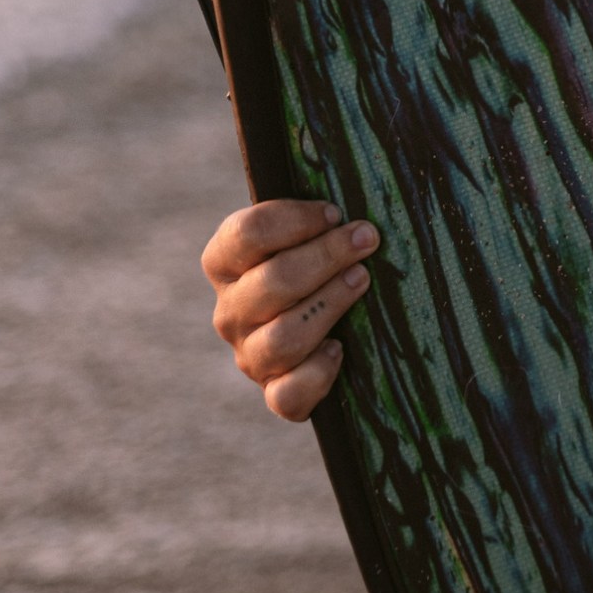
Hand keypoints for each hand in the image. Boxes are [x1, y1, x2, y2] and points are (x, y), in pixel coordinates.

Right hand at [202, 199, 379, 421]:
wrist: (324, 324)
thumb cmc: (318, 258)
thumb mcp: (307, 228)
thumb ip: (317, 211)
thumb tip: (349, 196)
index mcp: (226, 261)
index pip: (245, 234)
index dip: (295, 220)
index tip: (335, 211)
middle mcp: (230, 310)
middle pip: (272, 282)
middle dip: (326, 257)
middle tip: (367, 239)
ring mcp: (249, 355)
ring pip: (283, 338)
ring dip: (330, 304)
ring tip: (362, 281)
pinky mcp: (273, 392)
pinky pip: (288, 395)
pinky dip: (317, 374)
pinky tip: (340, 349)